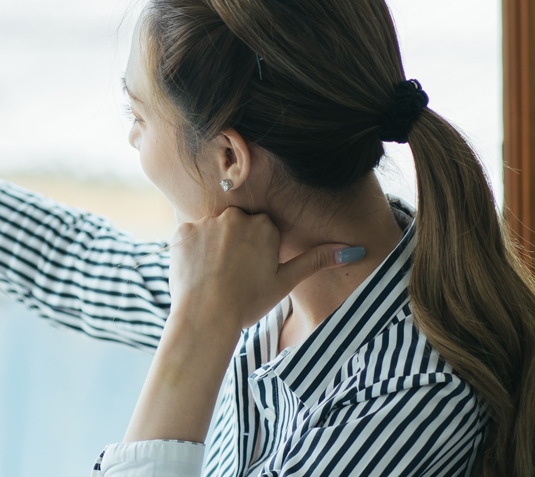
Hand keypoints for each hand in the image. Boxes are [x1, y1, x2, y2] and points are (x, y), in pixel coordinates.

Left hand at [167, 207, 351, 334]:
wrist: (206, 317)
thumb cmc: (248, 302)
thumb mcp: (285, 282)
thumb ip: (316, 261)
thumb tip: (353, 250)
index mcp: (263, 225)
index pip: (262, 231)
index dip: (258, 254)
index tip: (252, 273)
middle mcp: (235, 216)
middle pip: (237, 227)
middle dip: (236, 247)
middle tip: (232, 277)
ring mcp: (206, 222)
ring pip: (213, 231)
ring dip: (213, 248)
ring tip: (214, 276)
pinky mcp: (181, 231)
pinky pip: (189, 236)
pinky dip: (192, 252)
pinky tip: (196, 272)